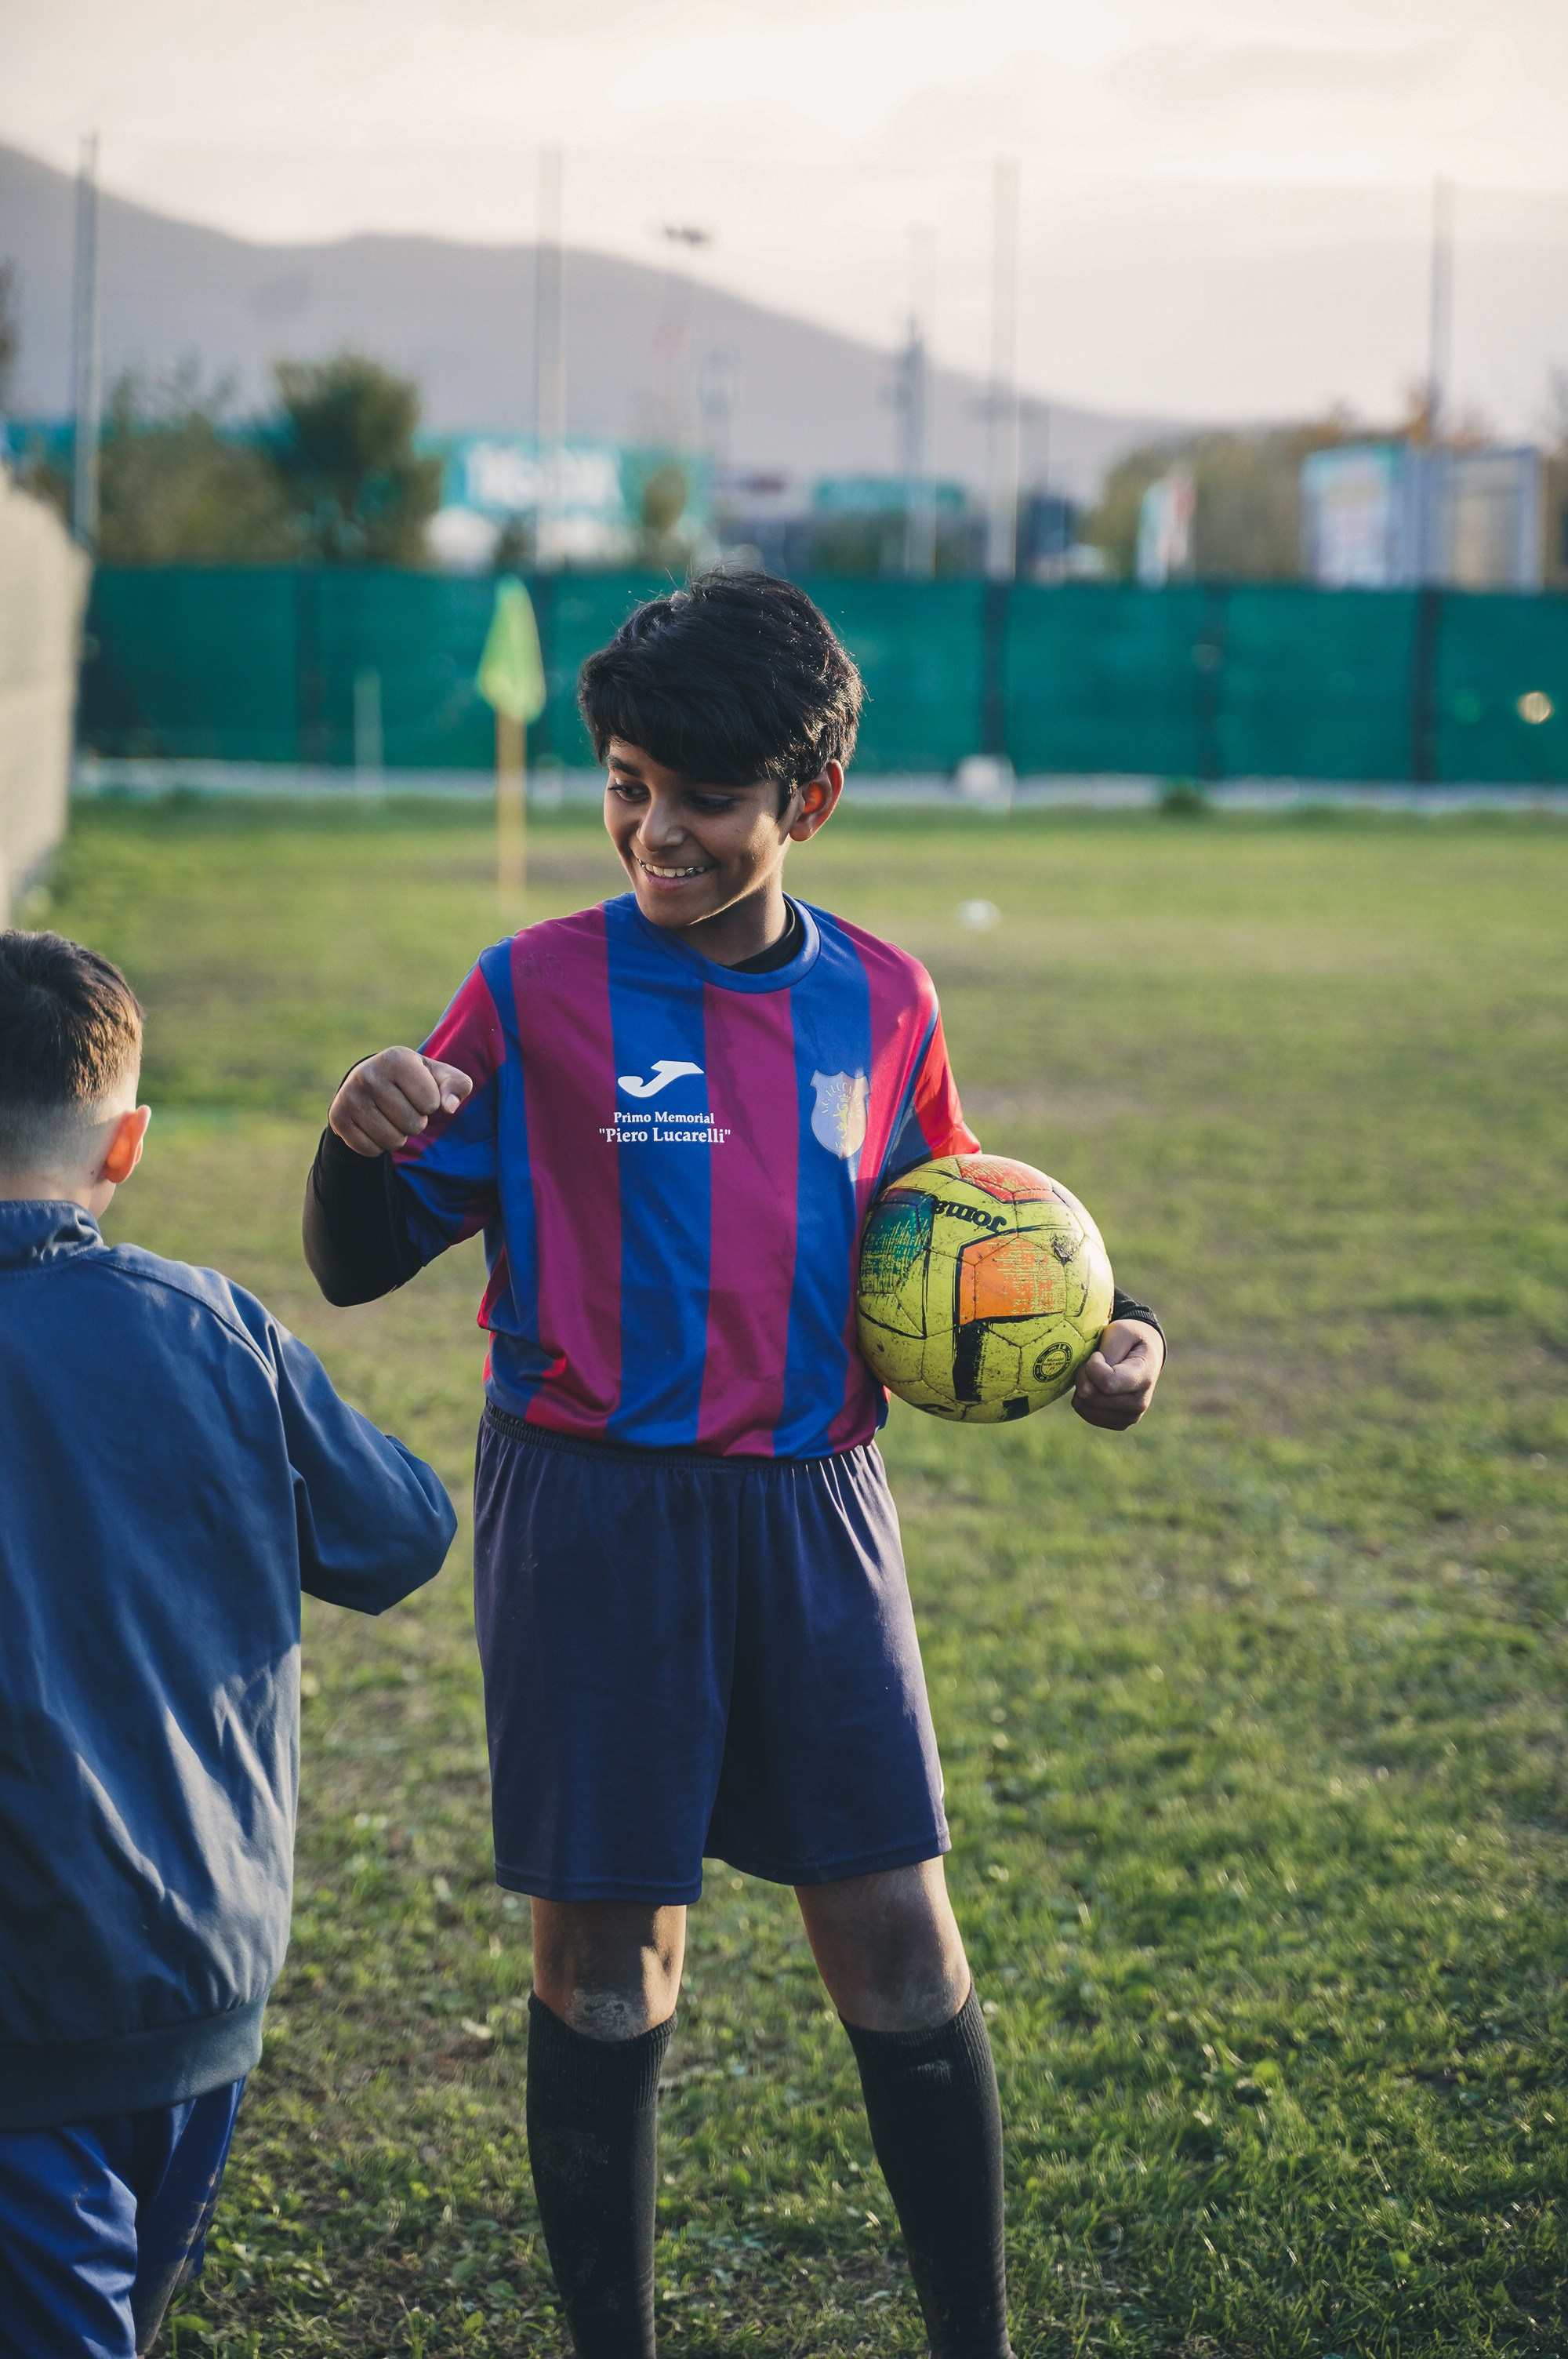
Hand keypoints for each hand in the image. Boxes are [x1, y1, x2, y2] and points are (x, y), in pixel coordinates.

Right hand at [329, 1048, 472, 1156]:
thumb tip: (449, 1108)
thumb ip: (457, 1086)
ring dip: (399, 1136)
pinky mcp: (337, 1118)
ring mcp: (349, 1097)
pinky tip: (374, 1126)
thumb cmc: (414, 1079)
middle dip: (415, 1122)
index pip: (431, 1103)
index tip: (417, 1092)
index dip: (430, 1104)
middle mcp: (368, 1074)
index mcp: (397, 1058)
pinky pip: (371, 1151)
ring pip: (393, 1141)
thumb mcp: (439, 1075)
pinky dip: (378, 1146)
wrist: (368, 1080)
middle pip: (413, 1125)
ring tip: (390, 1117)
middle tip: (403, 1107)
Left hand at [1072, 1319, 1164, 1430]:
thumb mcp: (1122, 1331)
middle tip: (1093, 1362)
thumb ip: (1109, 1349)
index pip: (1106, 1383)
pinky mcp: (1119, 1424)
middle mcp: (1139, 1403)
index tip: (1098, 1355)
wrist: (1145, 1356)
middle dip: (1084, 1375)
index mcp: (1143, 1378)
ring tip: (1096, 1374)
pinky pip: (1085, 1413)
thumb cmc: (1131, 1339)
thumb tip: (1093, 1375)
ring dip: (1082, 1386)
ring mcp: (1130, 1417)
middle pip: (1090, 1395)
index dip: (1092, 1366)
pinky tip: (1095, 1386)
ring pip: (1084, 1406)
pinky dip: (1083, 1398)